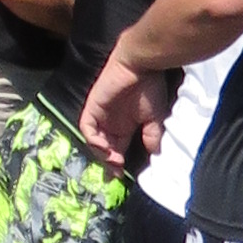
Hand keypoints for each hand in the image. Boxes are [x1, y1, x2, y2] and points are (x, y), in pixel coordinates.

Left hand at [79, 49, 162, 166]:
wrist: (141, 66)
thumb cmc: (150, 89)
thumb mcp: (156, 119)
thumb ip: (152, 137)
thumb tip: (153, 155)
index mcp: (125, 126)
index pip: (118, 150)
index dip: (117, 164)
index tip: (121, 176)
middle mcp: (111, 123)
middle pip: (104, 149)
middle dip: (108, 163)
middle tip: (115, 172)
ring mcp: (100, 115)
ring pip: (94, 141)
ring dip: (101, 153)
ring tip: (113, 160)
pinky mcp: (92, 107)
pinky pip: (87, 127)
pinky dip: (93, 139)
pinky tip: (103, 146)